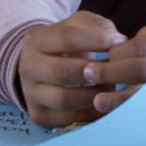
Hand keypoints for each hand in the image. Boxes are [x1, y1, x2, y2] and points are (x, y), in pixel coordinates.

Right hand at [18, 11, 126, 127]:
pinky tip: (104, 103)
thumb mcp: (78, 26)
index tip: (118, 41)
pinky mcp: (40, 115)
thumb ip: (96, 26)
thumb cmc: (68, 45)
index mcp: (35, 40)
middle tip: (115, 71)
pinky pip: (68, 120)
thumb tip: (116, 39)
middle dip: (93, 72)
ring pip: (64, 99)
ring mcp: (30, 93)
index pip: (65, 38)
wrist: (43, 67)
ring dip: (94, 95)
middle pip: (61, 72)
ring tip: (111, 87)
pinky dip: (91, 113)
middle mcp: (27, 67)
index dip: (94, 39)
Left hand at [81, 23, 145, 114]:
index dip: (117, 53)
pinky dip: (140, 115)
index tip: (101, 56)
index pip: (140, 47)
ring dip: (123, 100)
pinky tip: (123, 119)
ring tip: (99, 103)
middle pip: (143, 70)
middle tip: (86, 74)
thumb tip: (121, 47)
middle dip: (112, 74)